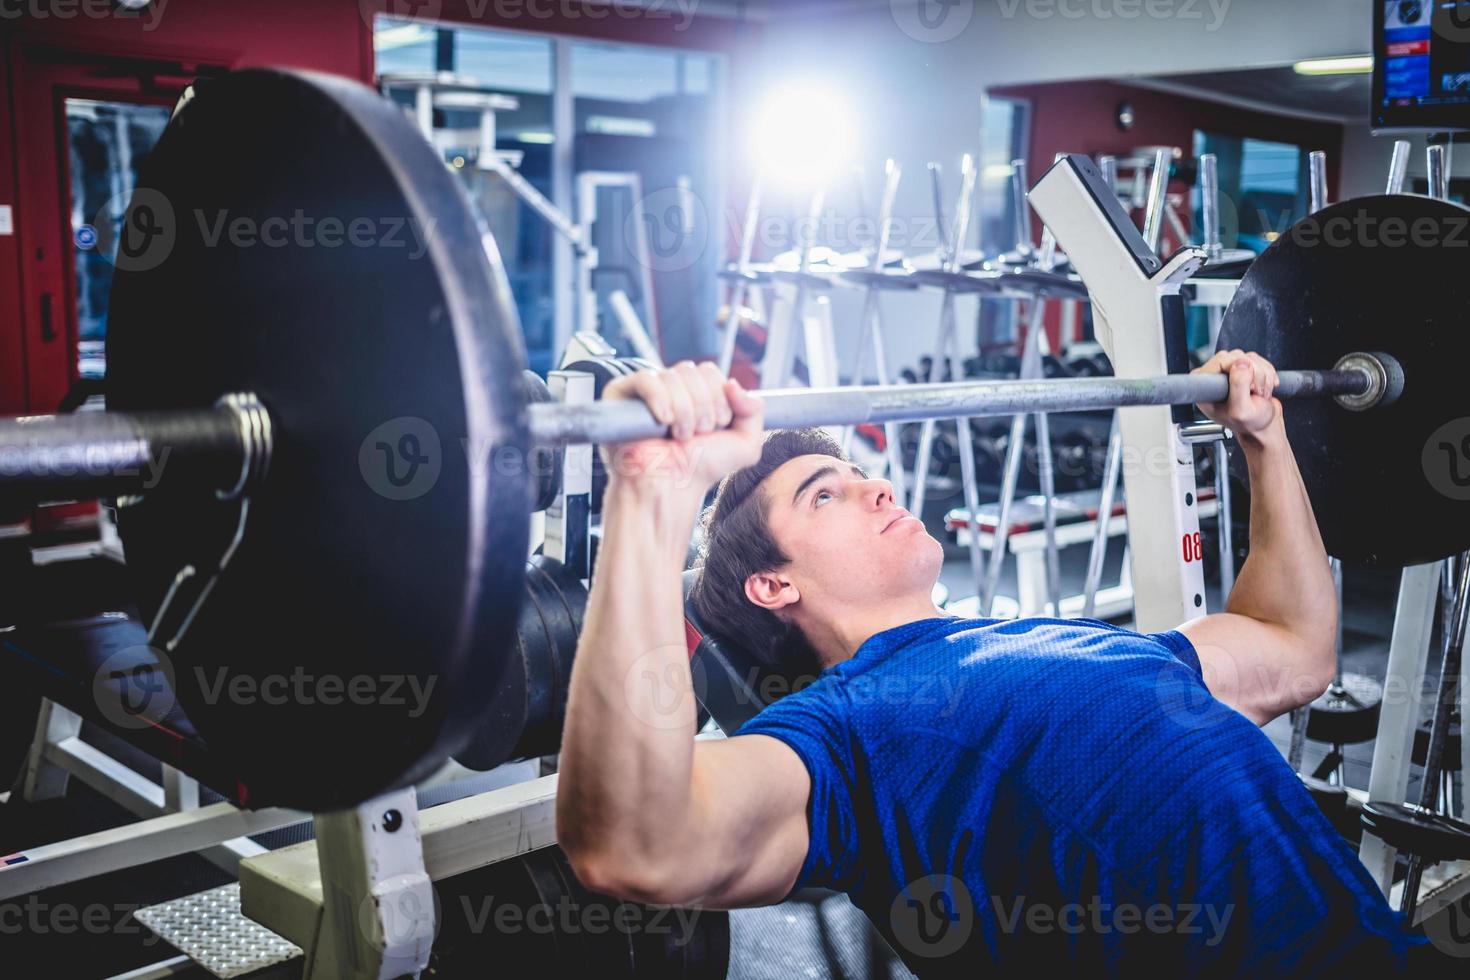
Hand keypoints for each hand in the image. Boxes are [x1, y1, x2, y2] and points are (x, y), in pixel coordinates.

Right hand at [600, 361, 763, 496]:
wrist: (671, 488)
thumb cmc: (700, 469)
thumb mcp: (745, 444)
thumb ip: (755, 410)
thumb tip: (733, 383)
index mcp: (697, 393)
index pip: (710, 371)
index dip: (718, 397)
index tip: (715, 427)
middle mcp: (672, 388)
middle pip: (693, 370)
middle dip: (702, 406)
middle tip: (696, 435)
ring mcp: (647, 391)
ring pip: (673, 376)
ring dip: (683, 411)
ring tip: (678, 436)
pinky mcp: (622, 395)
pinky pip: (646, 379)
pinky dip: (660, 399)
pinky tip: (663, 422)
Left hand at [1193, 349, 1281, 442]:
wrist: (1263, 426)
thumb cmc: (1250, 424)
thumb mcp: (1242, 411)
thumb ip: (1238, 387)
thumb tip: (1241, 364)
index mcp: (1205, 387)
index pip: (1221, 360)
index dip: (1238, 369)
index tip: (1247, 387)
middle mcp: (1214, 378)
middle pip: (1237, 356)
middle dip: (1254, 374)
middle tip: (1255, 392)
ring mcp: (1229, 372)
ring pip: (1249, 357)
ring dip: (1262, 375)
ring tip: (1259, 393)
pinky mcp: (1243, 369)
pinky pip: (1258, 360)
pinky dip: (1267, 373)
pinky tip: (1264, 388)